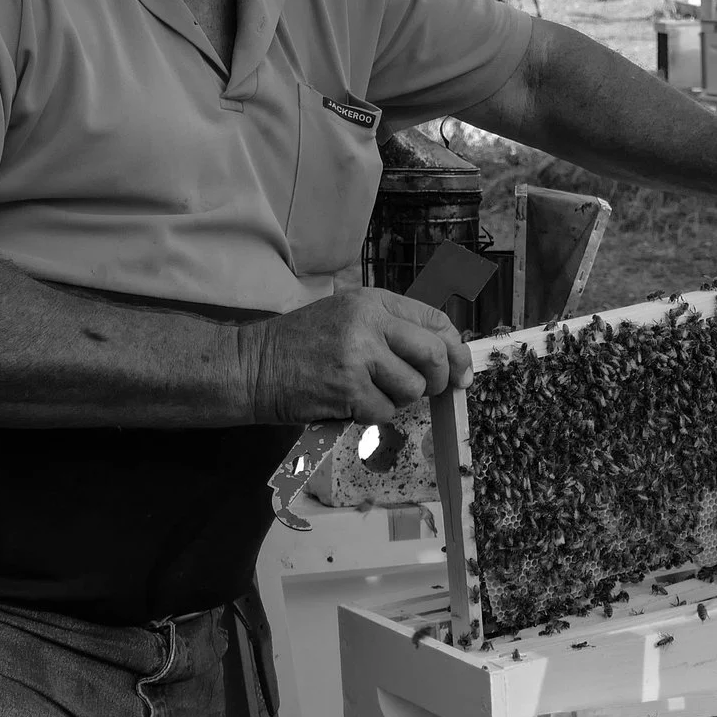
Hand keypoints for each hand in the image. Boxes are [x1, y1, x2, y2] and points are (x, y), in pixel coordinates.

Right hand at [242, 288, 470, 424]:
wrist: (254, 366)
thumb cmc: (301, 344)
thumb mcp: (348, 318)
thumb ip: (392, 330)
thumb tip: (445, 359)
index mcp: (373, 301)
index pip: (435, 320)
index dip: (456, 349)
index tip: (462, 371)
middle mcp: (369, 322)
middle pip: (433, 355)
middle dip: (438, 381)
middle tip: (427, 392)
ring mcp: (359, 356)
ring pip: (412, 389)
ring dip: (397, 400)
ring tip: (368, 392)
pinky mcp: (347, 389)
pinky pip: (384, 412)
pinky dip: (371, 415)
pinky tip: (347, 402)